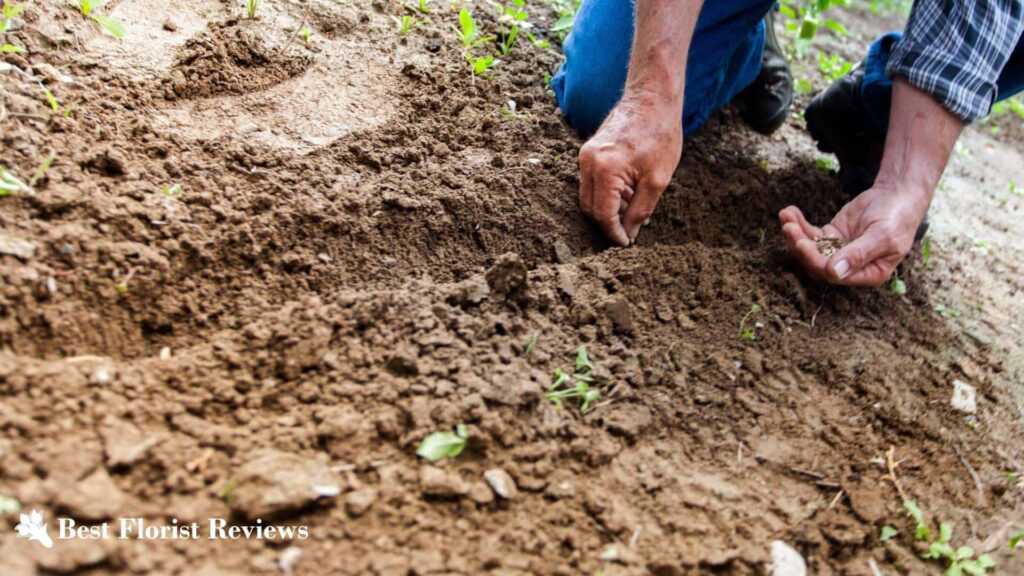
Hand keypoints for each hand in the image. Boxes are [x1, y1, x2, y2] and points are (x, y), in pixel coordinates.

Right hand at [578, 93, 681, 245]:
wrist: (652, 98)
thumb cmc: (660, 134)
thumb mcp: (657, 179)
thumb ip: (640, 210)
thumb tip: (629, 233)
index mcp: (605, 169)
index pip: (602, 214)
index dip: (614, 233)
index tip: (626, 243)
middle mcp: (588, 162)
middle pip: (590, 207)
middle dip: (608, 223)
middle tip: (630, 230)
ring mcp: (585, 155)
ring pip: (589, 196)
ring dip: (608, 208)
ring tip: (634, 207)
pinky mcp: (589, 151)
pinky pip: (591, 182)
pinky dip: (606, 193)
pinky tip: (628, 192)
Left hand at [779, 183, 929, 286]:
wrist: (898, 195)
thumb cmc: (897, 218)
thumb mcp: (882, 236)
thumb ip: (859, 254)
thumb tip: (834, 273)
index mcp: (867, 274)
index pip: (834, 274)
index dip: (815, 260)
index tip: (801, 242)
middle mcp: (850, 267)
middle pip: (817, 263)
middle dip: (800, 245)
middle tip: (788, 227)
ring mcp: (839, 251)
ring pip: (811, 248)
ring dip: (795, 234)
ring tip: (786, 216)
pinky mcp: (832, 236)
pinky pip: (811, 234)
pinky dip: (799, 224)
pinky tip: (789, 211)